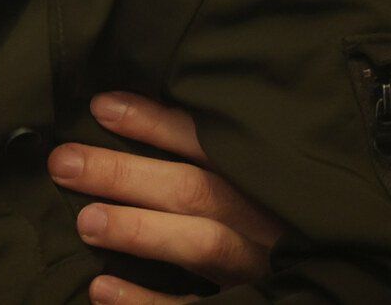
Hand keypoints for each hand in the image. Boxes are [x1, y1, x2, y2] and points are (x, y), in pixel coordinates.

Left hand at [47, 91, 286, 304]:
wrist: (324, 284)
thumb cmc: (267, 219)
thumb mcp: (250, 179)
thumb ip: (205, 151)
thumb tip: (119, 111)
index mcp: (263, 178)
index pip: (208, 142)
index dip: (155, 124)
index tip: (99, 106)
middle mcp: (264, 220)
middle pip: (194, 190)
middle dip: (125, 174)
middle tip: (65, 163)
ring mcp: (257, 266)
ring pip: (202, 242)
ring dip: (140, 230)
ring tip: (86, 222)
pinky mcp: (246, 304)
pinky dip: (147, 302)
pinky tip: (102, 288)